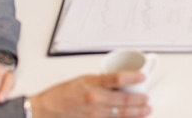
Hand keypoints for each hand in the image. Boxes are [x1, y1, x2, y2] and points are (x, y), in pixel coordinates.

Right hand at [29, 72, 150, 117]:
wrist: (44, 110)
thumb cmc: (60, 95)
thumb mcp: (83, 80)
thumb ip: (101, 82)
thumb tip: (119, 82)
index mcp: (92, 85)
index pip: (118, 78)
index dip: (133, 77)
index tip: (142, 77)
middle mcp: (95, 100)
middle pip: (124, 100)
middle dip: (140, 100)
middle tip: (147, 100)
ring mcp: (94, 115)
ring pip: (121, 115)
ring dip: (137, 113)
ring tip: (146, 110)